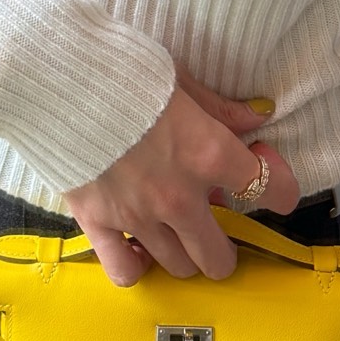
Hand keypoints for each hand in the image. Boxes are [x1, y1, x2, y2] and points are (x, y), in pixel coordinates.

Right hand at [65, 71, 299, 283]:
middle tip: (214, 219)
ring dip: (184, 251)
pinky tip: (139, 248)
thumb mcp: (182, 80)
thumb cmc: (123, 69)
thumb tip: (259, 117)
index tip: (271, 177)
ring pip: (179, 266)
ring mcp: (137, 217)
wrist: (58, 76)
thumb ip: (221, 109)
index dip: (281, 188)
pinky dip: (137, 265)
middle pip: (220, 256)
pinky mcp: (97, 222)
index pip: (269, 189)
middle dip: (225, 243)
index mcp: (209, 153)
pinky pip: (126, 271)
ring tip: (174, 229)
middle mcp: (179, 197)